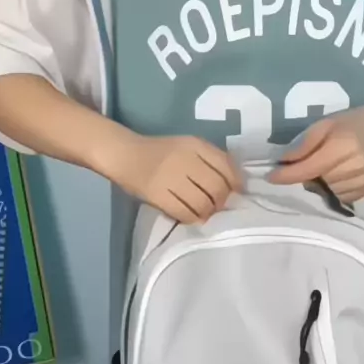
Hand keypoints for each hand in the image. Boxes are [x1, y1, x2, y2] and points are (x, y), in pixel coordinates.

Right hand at [108, 133, 241, 222]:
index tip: (237, 193)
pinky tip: (193, 217)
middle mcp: (185, 160)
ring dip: (208, 212)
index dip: (236, 183)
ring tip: (206, 212)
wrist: (126, 155)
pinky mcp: (159, 195)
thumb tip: (236, 184)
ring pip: (203, 203)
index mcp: (195, 145)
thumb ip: (212, 159)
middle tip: (218, 206)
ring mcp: (171, 178)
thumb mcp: (189, 146)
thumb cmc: (162, 152)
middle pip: (217, 188)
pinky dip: (193, 218)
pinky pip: (184, 213)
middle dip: (222, 201)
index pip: (225, 166)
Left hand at [270, 102, 363, 202]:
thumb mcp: (325, 123)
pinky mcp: (363, 192)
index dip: (288, 175)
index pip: (309, 167)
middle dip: (302, 177)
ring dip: (316, 184)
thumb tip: (282, 161)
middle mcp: (354, 167)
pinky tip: (332, 178)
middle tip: (301, 166)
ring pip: (325, 192)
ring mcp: (361, 182)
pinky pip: (337, 198)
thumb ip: (304, 143)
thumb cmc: (349, 123)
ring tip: (320, 170)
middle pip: (315, 182)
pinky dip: (329, 190)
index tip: (271, 177)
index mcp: (343, 146)